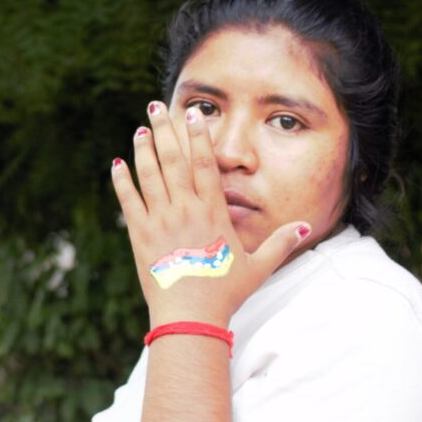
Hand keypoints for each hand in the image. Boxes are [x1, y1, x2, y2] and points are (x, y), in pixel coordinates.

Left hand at [111, 101, 309, 327]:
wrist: (190, 316)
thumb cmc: (225, 293)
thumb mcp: (258, 267)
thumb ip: (281, 243)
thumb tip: (305, 227)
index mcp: (213, 213)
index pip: (204, 164)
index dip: (197, 136)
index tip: (192, 114)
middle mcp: (185, 210)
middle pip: (173, 160)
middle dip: (164, 130)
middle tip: (155, 106)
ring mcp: (160, 221)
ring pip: (149, 175)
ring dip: (144, 149)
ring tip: (141, 128)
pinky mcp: (140, 236)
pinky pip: (128, 201)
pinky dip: (121, 181)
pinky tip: (116, 164)